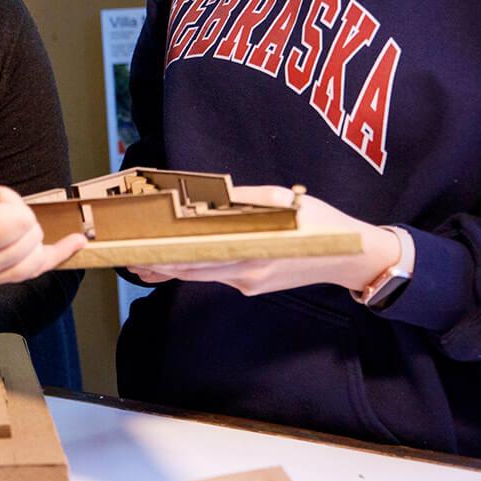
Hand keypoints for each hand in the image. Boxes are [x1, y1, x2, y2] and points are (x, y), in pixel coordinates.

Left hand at [135, 184, 402, 296]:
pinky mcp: (253, 285)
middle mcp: (246, 273)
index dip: (166, 257)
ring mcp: (249, 283)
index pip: (198, 258)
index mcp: (252, 254)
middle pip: (192, 271)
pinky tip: (178, 258)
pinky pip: (218, 274)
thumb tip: (211, 196)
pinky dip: (196, 266)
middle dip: (159, 265)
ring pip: (203, 274)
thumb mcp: (284, 201)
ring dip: (173, 267)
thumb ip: (245, 200)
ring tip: (143, 259)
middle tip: (128, 257)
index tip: (140, 252)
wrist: (352, 258)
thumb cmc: (320, 224)